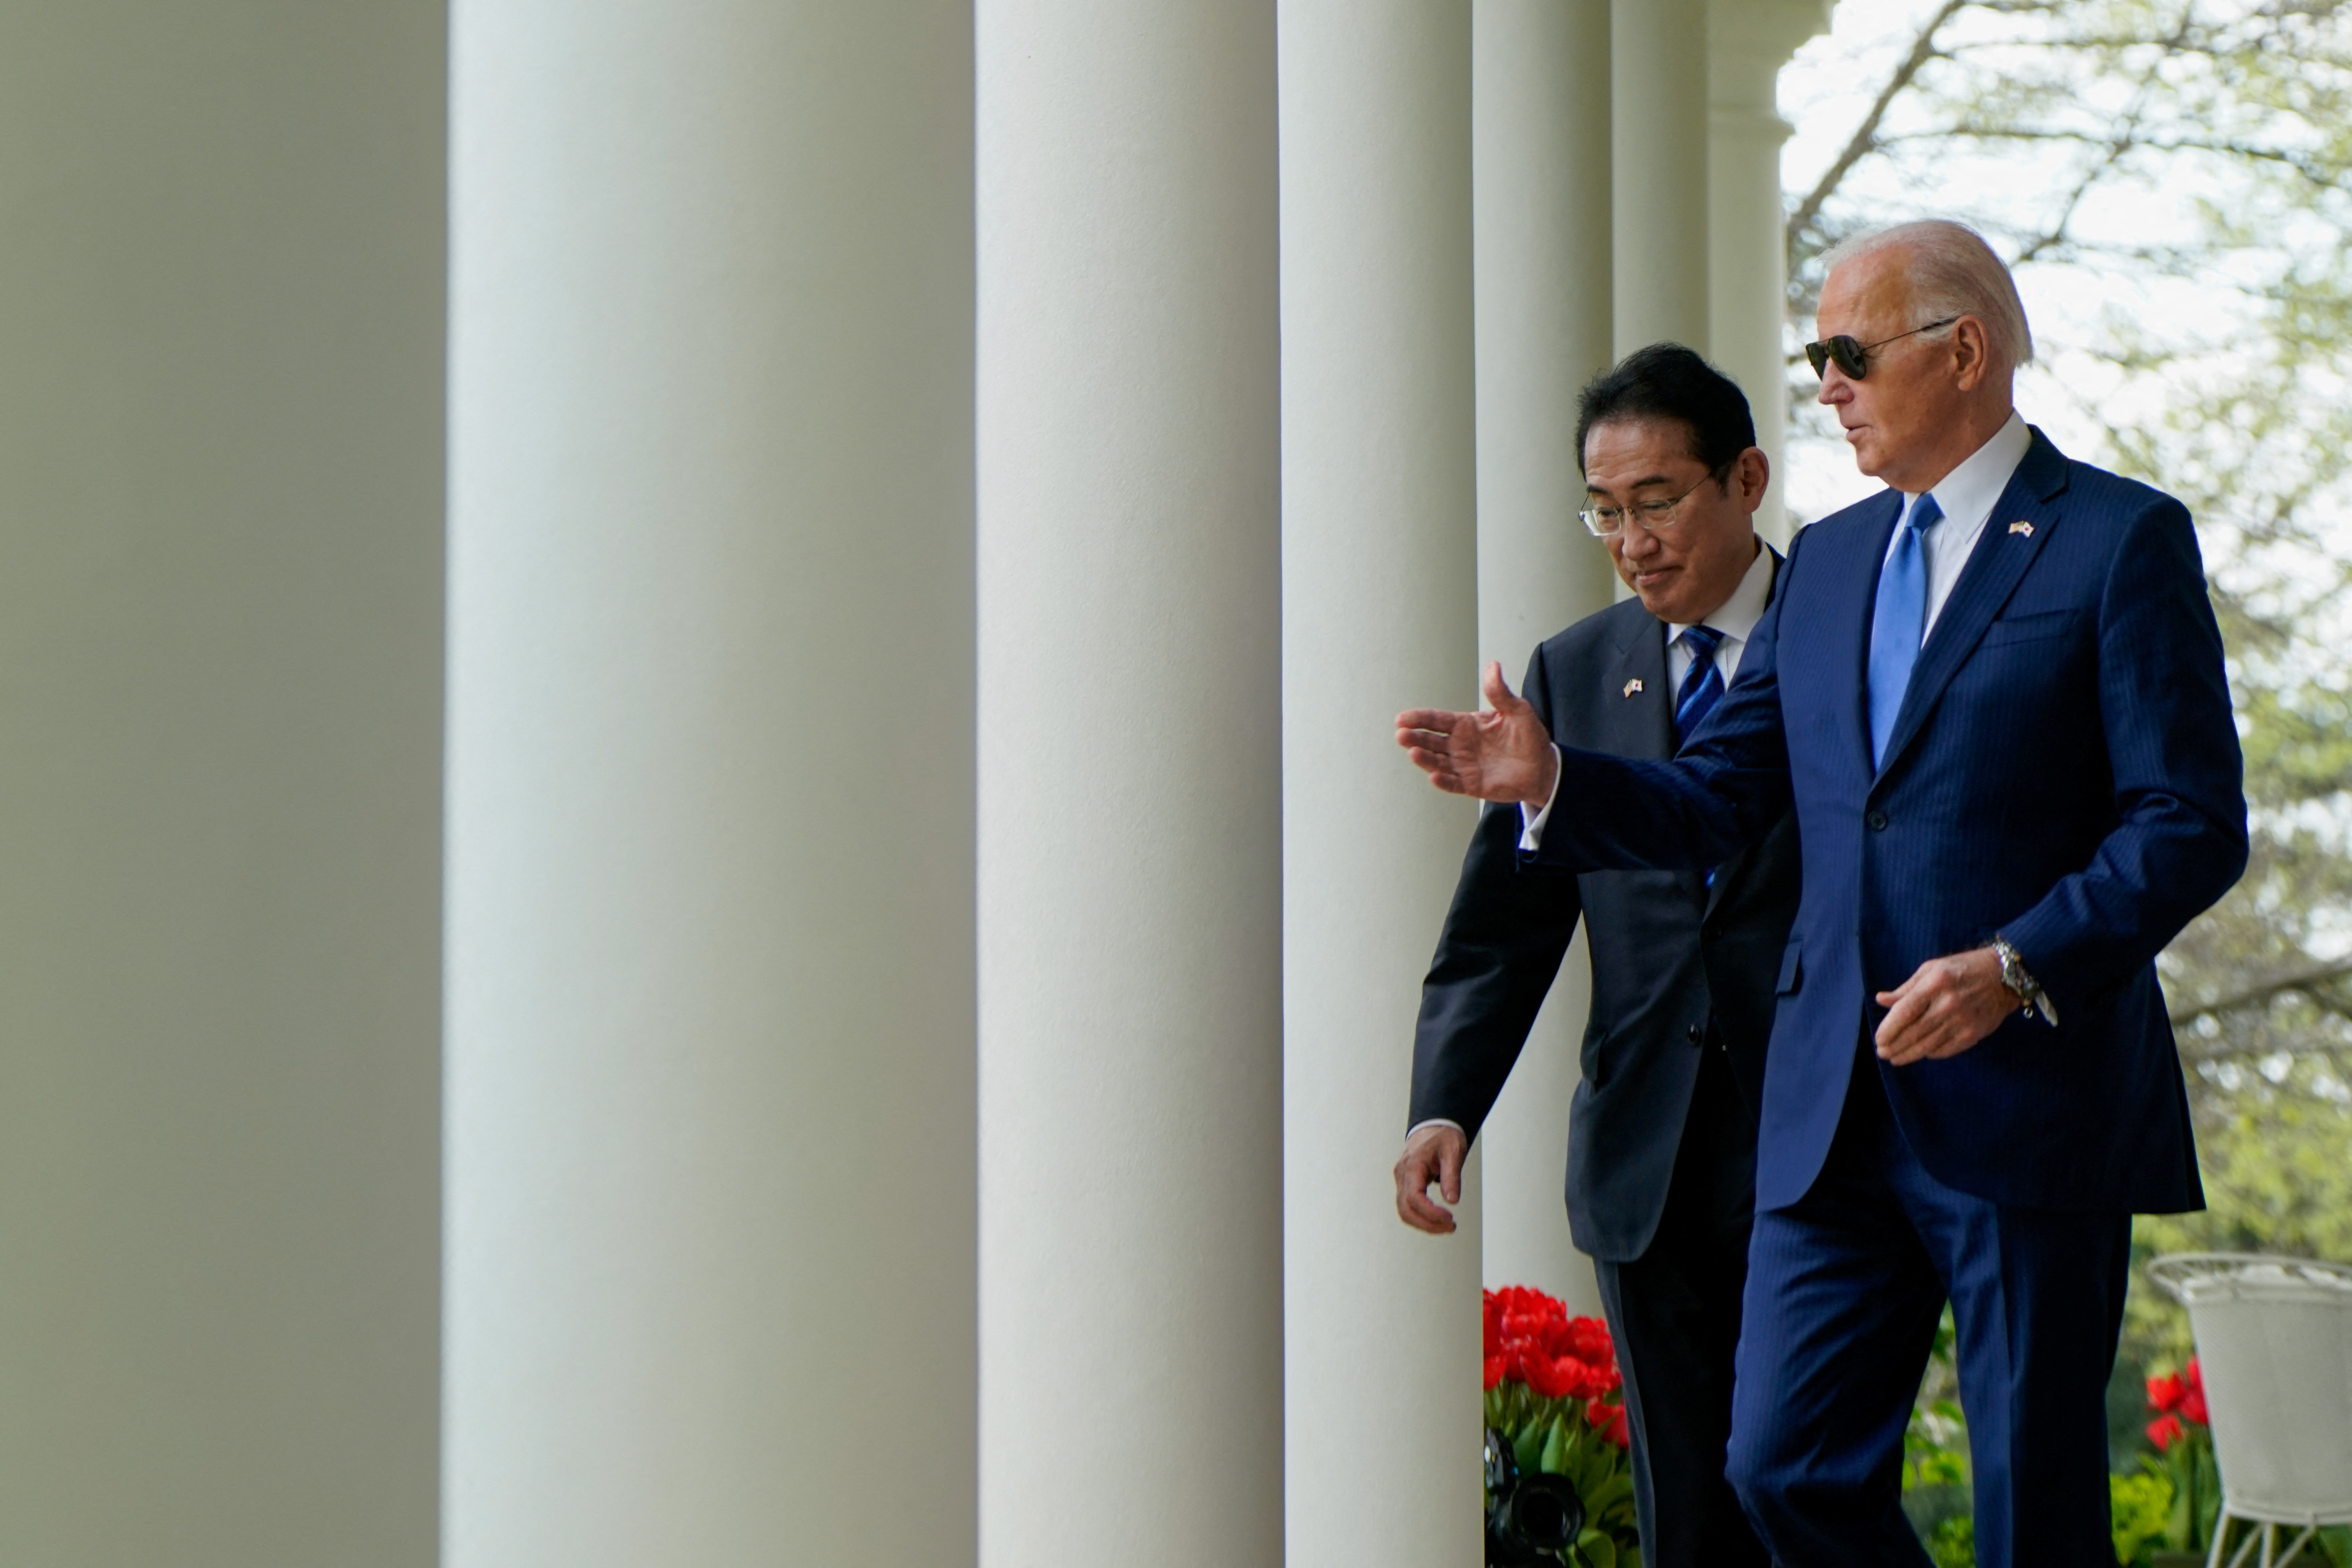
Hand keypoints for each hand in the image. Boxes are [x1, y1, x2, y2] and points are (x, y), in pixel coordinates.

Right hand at [1394, 1123, 1467, 1234]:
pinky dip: (1421, 1216)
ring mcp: (1401, 1179)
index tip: (1449, 1218)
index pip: (1414, 1197)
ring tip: (1446, 1226)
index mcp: (1412, 1165)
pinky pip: (1408, 1205)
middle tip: (1450, 1227)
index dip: (1431, 1212)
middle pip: (1405, 1209)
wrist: (1435, 1124)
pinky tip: (1437, 1220)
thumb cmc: (1444, 1135)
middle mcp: (1402, 1174)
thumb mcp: (1453, 1152)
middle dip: (1427, 1224)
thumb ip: (1452, 1176)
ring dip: (1424, 1223)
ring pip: (1404, 1211)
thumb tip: (1452, 1201)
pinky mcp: (1405, 1183)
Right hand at [1395, 662, 1560, 805]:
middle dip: (1415, 738)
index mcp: (1466, 725)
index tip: (1402, 718)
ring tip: (1413, 753)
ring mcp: (1464, 766)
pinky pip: (1454, 784)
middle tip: (1401, 735)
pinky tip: (1434, 776)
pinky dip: (1443, 781)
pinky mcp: (1472, 785)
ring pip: (1438, 762)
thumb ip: (1501, 692)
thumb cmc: (1530, 738)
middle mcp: (1460, 746)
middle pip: (1431, 741)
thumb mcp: (1518, 711)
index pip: (1437, 720)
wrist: (1544, 768)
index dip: (1419, 718)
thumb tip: (1493, 666)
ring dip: (1424, 759)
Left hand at [1874, 947, 2021, 1064]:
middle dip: (1895, 1046)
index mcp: (1934, 984)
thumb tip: (1881, 1000)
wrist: (2004, 977)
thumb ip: (1906, 988)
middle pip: (1914, 1032)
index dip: (1889, 1029)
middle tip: (1883, 1053)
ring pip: (1928, 1045)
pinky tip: (1922, 1054)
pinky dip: (1932, 1053)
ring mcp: (1962, 1021)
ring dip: (1909, 1054)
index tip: (1878, 1039)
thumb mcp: (1931, 969)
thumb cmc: (1963, 968)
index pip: (1904, 1011)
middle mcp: (1948, 1004)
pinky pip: (1947, 1049)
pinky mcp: (1974, 1033)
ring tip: (1896, 1059)